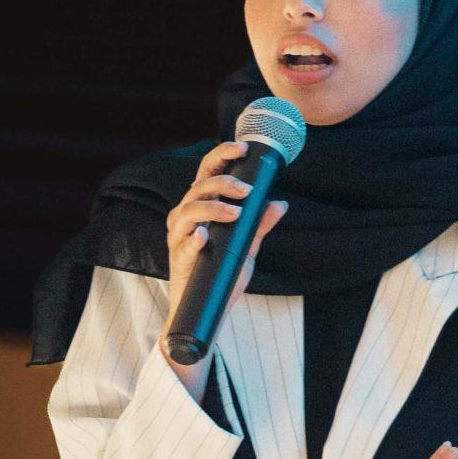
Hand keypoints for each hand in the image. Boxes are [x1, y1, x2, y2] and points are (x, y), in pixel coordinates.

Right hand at [164, 138, 289, 319]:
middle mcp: (185, 217)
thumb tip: (279, 204)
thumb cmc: (221, 274)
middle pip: (198, 187)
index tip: (242, 148)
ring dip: (212, 207)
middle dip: (223, 183)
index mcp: (200, 207)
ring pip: (187, 210)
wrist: (207, 310)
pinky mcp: (178, 259)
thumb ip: (259, 225)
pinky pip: (183, 244)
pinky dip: (193, 238)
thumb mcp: (246, 247)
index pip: (207, 173)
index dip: (222, 156)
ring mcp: (179, 237)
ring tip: (235, 213)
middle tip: (246, 190)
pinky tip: (204, 236)